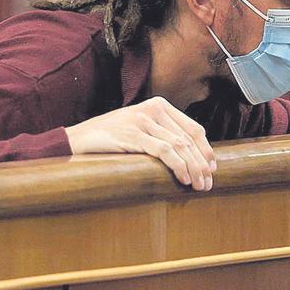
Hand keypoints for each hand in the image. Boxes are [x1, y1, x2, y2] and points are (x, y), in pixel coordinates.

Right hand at [66, 96, 216, 190]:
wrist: (78, 139)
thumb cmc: (110, 138)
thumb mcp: (139, 128)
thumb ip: (161, 133)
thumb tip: (190, 155)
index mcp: (158, 104)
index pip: (192, 128)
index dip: (205, 150)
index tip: (212, 168)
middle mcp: (152, 109)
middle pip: (188, 139)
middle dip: (202, 164)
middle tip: (208, 183)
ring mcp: (141, 121)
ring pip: (179, 146)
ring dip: (193, 168)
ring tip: (199, 185)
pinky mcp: (132, 134)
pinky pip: (163, 151)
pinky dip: (178, 166)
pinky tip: (183, 178)